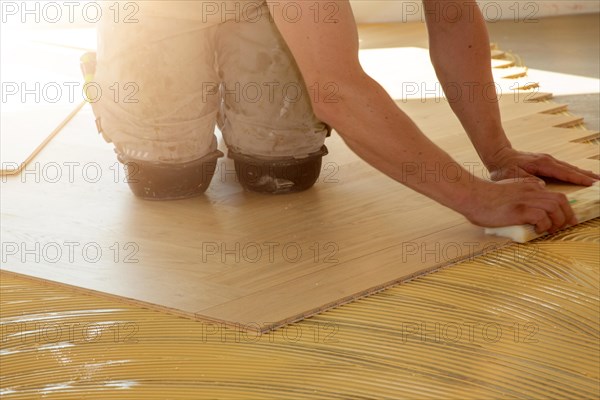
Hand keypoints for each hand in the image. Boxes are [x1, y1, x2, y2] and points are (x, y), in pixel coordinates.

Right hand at [463, 179, 577, 233]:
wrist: (471, 195)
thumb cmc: (482, 197)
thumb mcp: (505, 190)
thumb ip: (517, 194)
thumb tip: (524, 208)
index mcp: (527, 186)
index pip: (553, 194)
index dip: (562, 207)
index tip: (561, 218)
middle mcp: (530, 191)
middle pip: (561, 200)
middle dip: (567, 215)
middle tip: (566, 226)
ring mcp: (526, 200)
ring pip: (555, 207)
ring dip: (557, 221)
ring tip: (551, 230)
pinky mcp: (520, 210)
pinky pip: (542, 217)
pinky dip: (544, 226)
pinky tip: (537, 230)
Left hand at [485, 147, 599, 185]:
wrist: (497, 155)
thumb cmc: (503, 168)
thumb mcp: (512, 176)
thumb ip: (527, 181)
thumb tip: (542, 185)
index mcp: (542, 164)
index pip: (565, 172)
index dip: (579, 179)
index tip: (592, 183)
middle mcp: (548, 160)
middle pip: (571, 169)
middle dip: (587, 176)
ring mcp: (547, 160)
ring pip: (569, 168)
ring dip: (583, 174)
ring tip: (596, 180)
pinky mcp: (545, 162)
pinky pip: (563, 168)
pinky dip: (574, 172)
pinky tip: (579, 176)